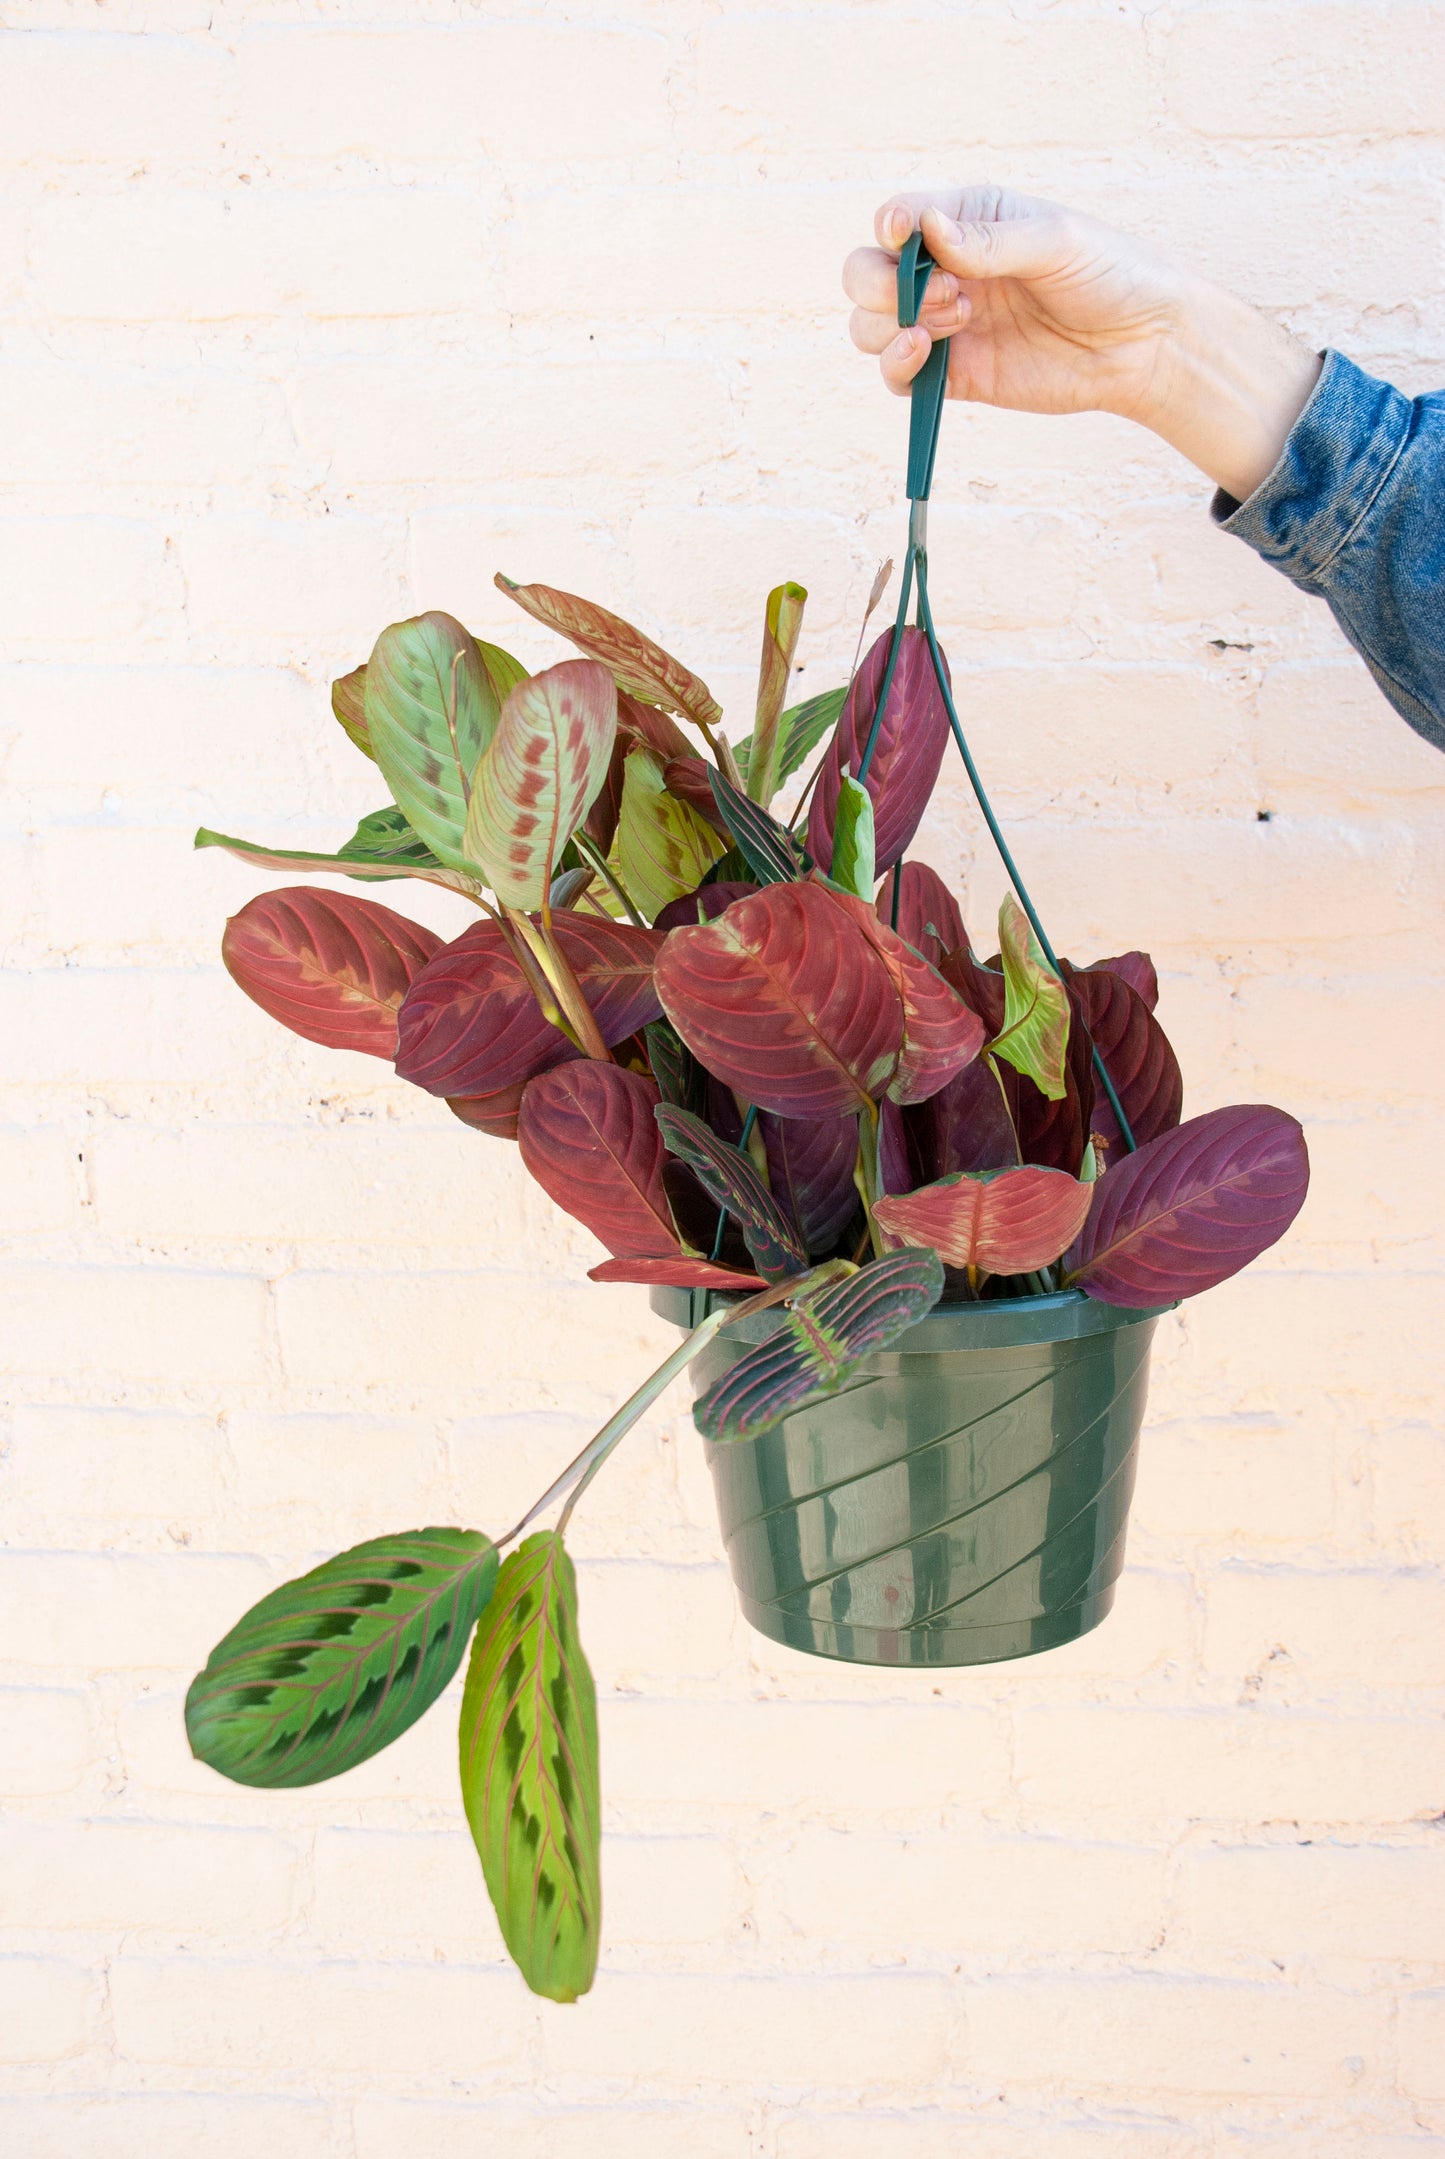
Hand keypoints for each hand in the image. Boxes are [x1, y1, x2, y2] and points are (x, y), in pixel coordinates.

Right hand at [844, 186, 1322, 503]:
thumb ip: (988, 239)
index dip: (887, 227)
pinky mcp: (953, 376)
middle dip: (881, 284)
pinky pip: (896, 376)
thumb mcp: (1054, 240)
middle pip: (864, 275)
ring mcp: (944, 326)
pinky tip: (927, 352)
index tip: (903, 236)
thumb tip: (925, 230)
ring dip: (893, 324)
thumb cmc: (1108, 274)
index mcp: (965, 220)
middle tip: (945, 293)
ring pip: (869, 327)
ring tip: (958, 319)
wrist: (1143, 344)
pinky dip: (895, 366)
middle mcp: (944, 272)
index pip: (897, 219)